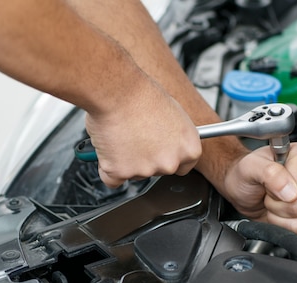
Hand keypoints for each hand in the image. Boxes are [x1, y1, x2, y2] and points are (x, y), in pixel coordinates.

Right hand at [85, 80, 201, 187]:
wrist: (117, 91)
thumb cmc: (141, 94)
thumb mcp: (172, 112)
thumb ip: (172, 134)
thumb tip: (165, 141)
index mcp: (189, 148)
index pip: (184, 166)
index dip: (168, 157)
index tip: (160, 152)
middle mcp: (170, 163)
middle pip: (157, 171)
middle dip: (145, 159)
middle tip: (135, 136)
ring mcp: (145, 170)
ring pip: (133, 173)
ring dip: (125, 160)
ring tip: (121, 133)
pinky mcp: (121, 173)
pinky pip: (112, 178)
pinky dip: (107, 167)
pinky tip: (108, 148)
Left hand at [214, 141, 296, 239]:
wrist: (242, 191)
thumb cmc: (245, 175)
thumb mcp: (249, 167)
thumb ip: (269, 172)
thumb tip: (290, 191)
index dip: (280, 188)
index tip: (269, 183)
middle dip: (278, 205)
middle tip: (268, 194)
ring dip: (280, 217)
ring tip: (272, 203)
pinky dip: (285, 227)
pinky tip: (279, 214)